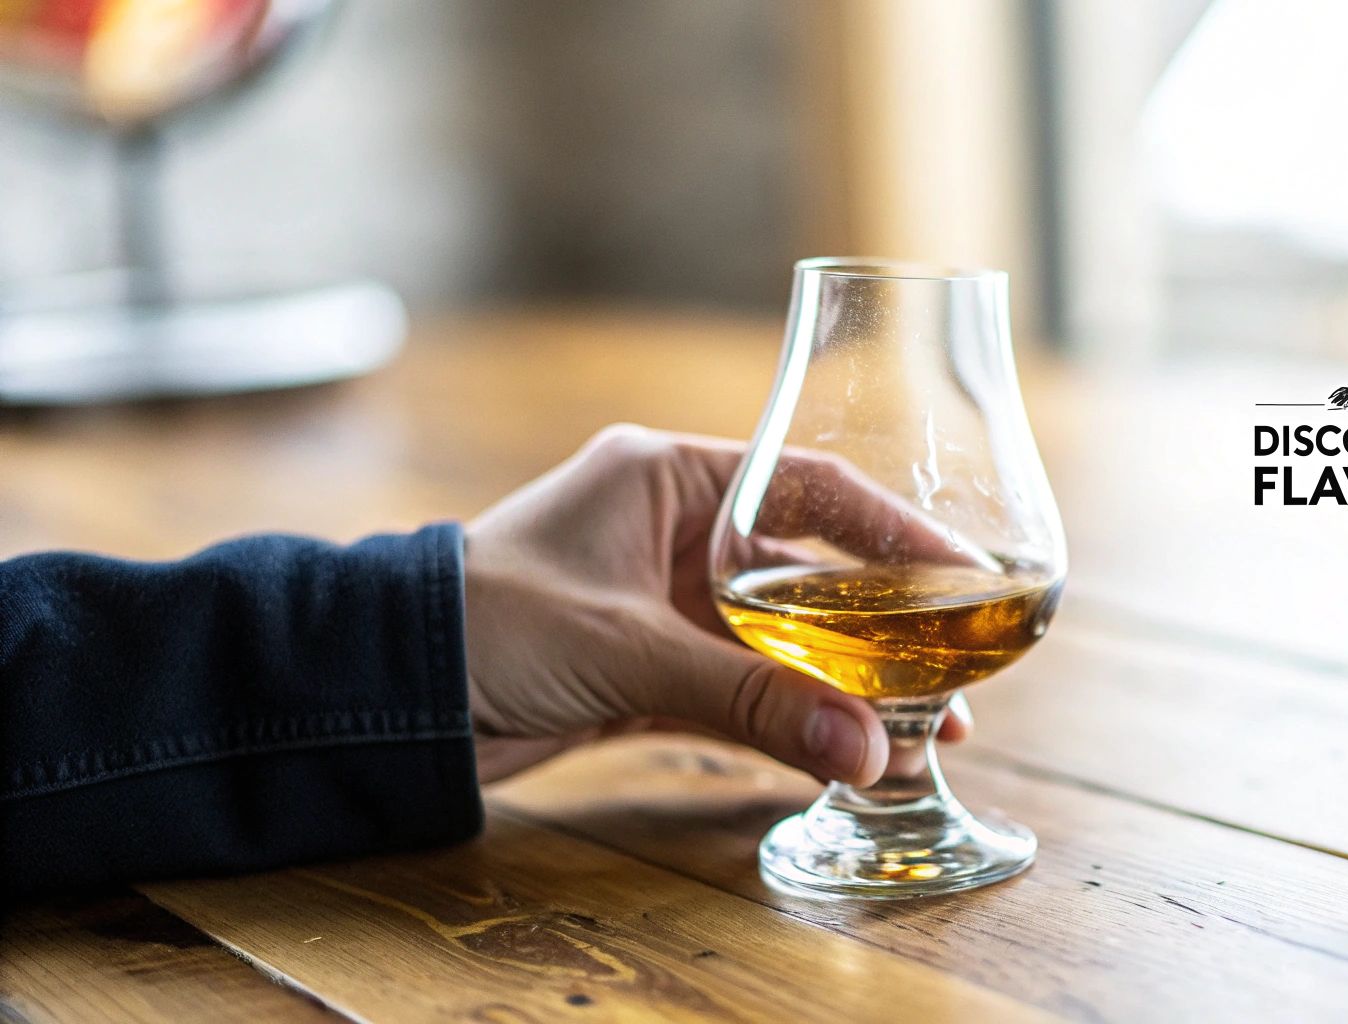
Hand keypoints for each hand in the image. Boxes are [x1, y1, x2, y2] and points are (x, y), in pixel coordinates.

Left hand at [462, 424, 972, 784]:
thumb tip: (867, 750)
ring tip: (925, 729)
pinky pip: (747, 686)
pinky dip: (795, 717)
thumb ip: (752, 697)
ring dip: (849, 681)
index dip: (897, 532)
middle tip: (958, 674)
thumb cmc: (485, 625)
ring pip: (786, 636)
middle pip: (813, 568)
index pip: (812, 487)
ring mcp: (666, 600)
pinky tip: (850, 747)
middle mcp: (676, 528)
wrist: (381, 695)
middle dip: (887, 625)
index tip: (967, 573)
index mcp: (669, 475)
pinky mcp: (650, 665)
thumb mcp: (629, 650)